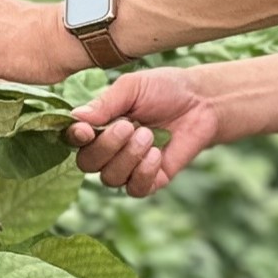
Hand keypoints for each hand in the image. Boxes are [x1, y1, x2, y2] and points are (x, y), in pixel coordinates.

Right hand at [67, 70, 225, 197]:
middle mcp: (109, 149)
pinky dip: (144, 172)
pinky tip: (157, 154)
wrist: (203, 103)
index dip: (75, 139)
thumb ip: (105, 104)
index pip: (74, 140)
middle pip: (87, 164)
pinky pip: (135, 189)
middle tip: (129, 126)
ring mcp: (129, 167)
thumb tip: (76, 119)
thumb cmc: (165, 89)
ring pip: (110, 179)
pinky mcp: (151, 180)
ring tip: (149, 135)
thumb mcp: (132, 88)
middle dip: (106, 147)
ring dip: (128, 157)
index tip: (85, 131)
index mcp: (99, 125)